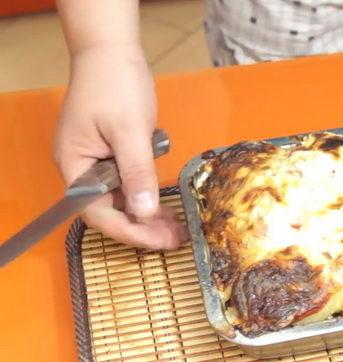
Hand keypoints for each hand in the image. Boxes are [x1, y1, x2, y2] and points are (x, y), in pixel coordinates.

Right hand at [53, 46, 185, 248]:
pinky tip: (169, 204)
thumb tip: (145, 211)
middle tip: (176, 240)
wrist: (111, 50)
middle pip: (110, 211)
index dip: (130, 231)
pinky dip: (148, 194)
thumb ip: (137, 172)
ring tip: (178, 228)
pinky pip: (128, 182)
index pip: (98, 214)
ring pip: (122, 199)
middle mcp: (82, 170)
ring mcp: (97, 162)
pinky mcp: (112, 154)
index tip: (160, 242)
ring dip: (148, 214)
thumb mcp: (130, 131)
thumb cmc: (116, 85)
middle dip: (143, 227)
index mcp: (75, 166)